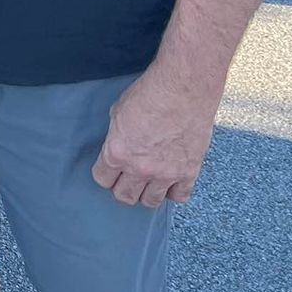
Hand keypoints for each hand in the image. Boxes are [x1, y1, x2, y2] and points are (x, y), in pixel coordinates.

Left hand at [92, 67, 219, 206]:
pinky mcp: (189, 172)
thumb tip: (118, 145)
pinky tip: (170, 183)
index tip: (108, 170)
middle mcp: (139, 168)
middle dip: (122, 188)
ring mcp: (165, 174)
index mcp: (117, 152)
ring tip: (147, 183)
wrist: (183, 89)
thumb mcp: (118, 112)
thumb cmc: (149, 94)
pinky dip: (173, 192)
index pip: (102, 179)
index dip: (104, 175)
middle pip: (124, 196)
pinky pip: (180, 197)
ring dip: (146, 194)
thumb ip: (116, 136)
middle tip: (126, 179)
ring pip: (150, 201)